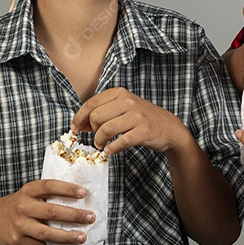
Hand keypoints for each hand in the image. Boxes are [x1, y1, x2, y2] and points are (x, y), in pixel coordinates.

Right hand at [0, 180, 94, 244]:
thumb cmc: (19, 204)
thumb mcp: (29, 193)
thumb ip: (48, 195)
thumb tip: (79, 201)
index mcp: (28, 191)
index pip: (49, 186)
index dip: (67, 189)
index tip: (83, 193)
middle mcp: (23, 207)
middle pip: (51, 211)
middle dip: (74, 215)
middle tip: (90, 217)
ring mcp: (19, 226)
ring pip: (47, 233)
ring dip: (67, 236)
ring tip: (82, 237)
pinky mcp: (18, 242)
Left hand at [72, 87, 189, 155]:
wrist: (169, 128)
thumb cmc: (140, 119)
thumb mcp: (122, 109)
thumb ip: (101, 112)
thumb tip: (77, 125)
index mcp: (119, 93)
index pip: (90, 104)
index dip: (78, 118)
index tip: (74, 129)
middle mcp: (128, 101)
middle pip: (95, 117)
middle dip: (91, 131)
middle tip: (96, 139)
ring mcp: (137, 116)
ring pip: (105, 130)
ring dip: (99, 142)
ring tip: (102, 146)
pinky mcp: (144, 130)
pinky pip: (120, 141)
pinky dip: (111, 149)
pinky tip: (110, 151)